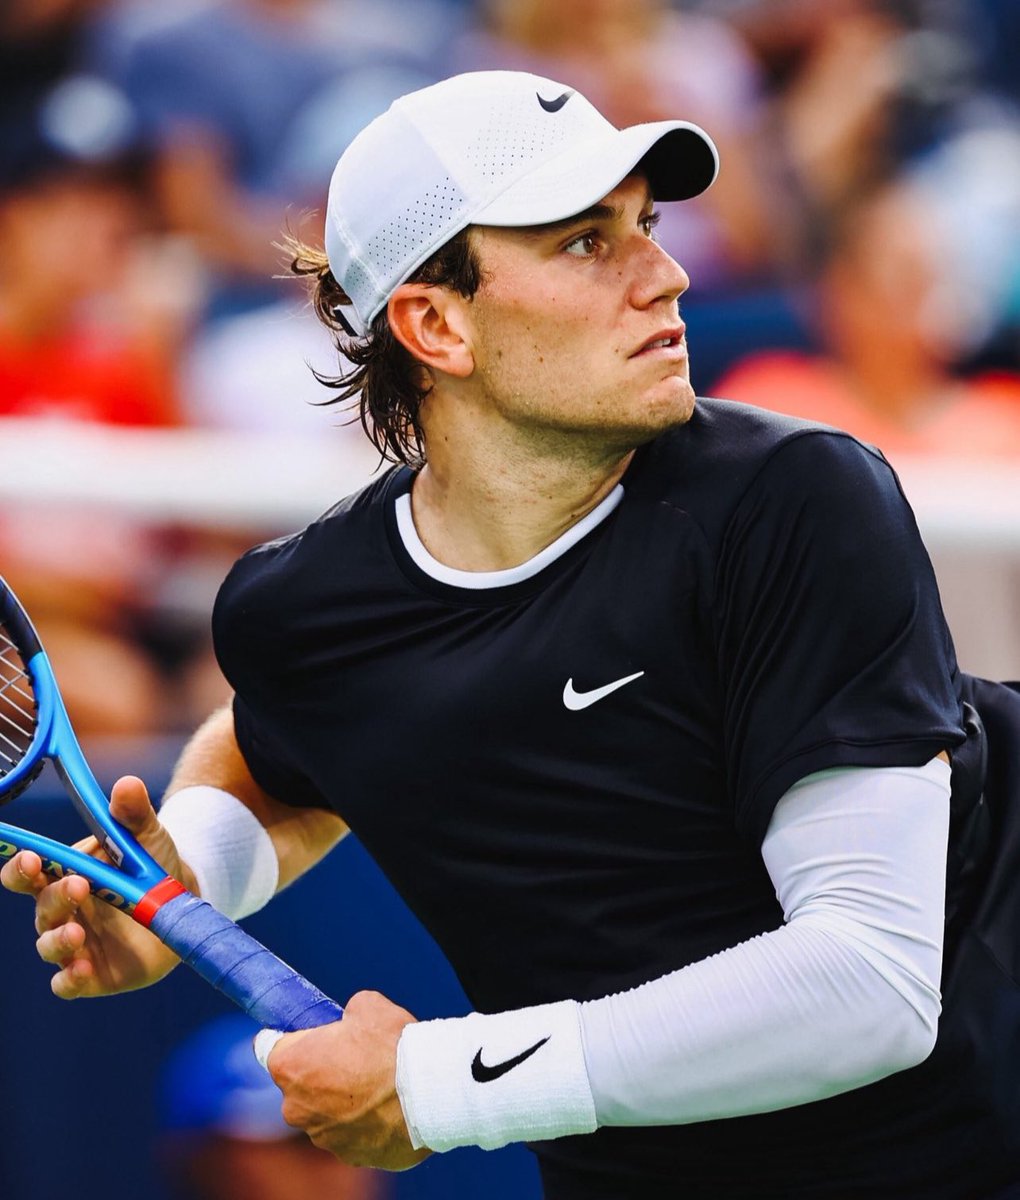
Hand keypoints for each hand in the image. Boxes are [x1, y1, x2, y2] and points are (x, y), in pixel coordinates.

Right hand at [0, 775, 193, 997]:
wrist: (182, 903)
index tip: (30, 858)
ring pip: (49, 945)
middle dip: (54, 897)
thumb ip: (133, 814)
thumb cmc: (152, 865)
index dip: (21, 868)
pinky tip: (79, 972)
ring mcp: (76, 944)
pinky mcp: (94, 974)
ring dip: (57, 939)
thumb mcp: (147, 837)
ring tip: (77, 932)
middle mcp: (63, 910)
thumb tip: (127, 784)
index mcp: (65, 874)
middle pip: (41, 907)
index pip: (27, 873)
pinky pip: (68, 983)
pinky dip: (68, 979)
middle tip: (78, 885)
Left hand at [262, 990, 430, 1170]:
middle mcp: (296, 1107)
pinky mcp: (349, 1156)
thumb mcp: (366, 1005)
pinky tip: (389, 1108)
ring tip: (379, 1085)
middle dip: (321, 1072)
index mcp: (290, 1065)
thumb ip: (346, 1014)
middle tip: (356, 1057)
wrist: (428, 1091)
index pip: (270, 1047)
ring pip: (326, 1113)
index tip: (308, 1036)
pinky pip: (351, 1135)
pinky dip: (364, 1124)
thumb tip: (350, 1022)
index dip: (291, 1039)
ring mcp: (322, 1137)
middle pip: (300, 1084)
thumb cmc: (392, 1045)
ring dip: (344, 1101)